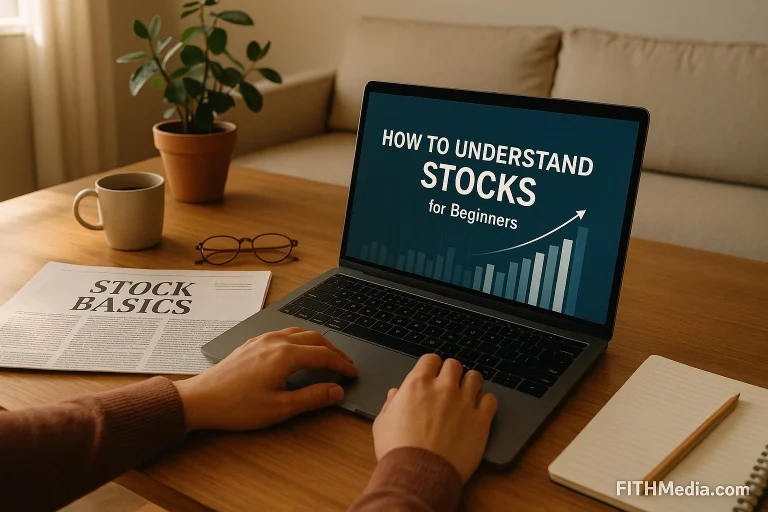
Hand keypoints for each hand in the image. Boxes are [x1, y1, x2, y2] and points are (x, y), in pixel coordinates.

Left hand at [174, 328, 357, 430]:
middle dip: (334, 351)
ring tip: (328, 357)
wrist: (201, 399)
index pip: (324, 355)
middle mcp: (276, 341)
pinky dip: (301, 340)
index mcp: (285, 355)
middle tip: (345, 365)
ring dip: (318, 343)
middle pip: (315, 339)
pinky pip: (284, 334)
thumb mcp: (280, 408)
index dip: (342, 365)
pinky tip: (299, 351)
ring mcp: (263, 339)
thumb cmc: (237, 406)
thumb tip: (336, 390)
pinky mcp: (252, 343)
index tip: (352, 374)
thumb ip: (312, 397)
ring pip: (300, 333)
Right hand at [372, 354, 497, 482]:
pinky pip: (490, 399)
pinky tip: (478, 410)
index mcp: (417, 384)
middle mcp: (443, 388)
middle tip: (448, 386)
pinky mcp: (480, 420)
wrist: (418, 474)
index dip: (431, 367)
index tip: (432, 375)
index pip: (431, 359)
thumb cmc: (398, 451)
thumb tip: (395, 394)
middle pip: (454, 365)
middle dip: (450, 373)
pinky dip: (485, 402)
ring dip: (469, 383)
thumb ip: (391, 403)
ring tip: (465, 395)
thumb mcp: (382, 422)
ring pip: (475, 377)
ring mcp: (464, 403)